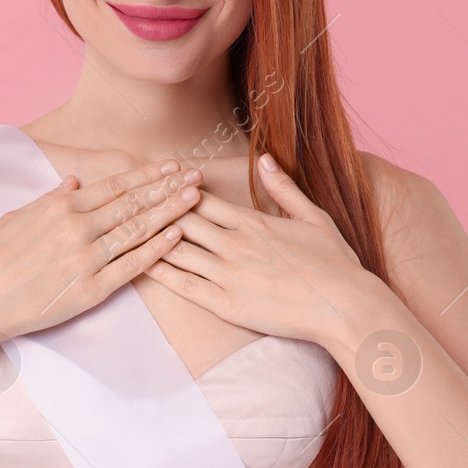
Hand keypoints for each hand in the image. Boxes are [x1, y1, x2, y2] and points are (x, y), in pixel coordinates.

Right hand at [0, 158, 202, 339]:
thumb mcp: (17, 218)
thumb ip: (50, 198)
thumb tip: (75, 182)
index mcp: (60, 206)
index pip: (115, 185)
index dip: (148, 174)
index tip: (172, 165)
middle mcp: (77, 228)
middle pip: (133, 203)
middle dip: (168, 187)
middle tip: (197, 176)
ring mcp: (86, 259)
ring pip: (137, 230)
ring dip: (170, 212)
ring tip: (195, 199)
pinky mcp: (90, 289)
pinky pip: (131, 266)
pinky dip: (156, 250)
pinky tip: (177, 236)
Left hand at [143, 153, 368, 344]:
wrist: (344, 306)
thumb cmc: (335, 263)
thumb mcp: (313, 216)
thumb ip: (283, 188)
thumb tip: (263, 160)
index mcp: (252, 221)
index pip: (201, 198)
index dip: (174, 189)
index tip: (152, 181)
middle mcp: (235, 244)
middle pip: (182, 219)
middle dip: (154, 208)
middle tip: (126, 200)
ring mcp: (228, 274)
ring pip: (178, 249)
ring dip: (150, 237)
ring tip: (123, 229)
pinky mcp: (226, 304)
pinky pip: (184, 285)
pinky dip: (160, 272)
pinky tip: (138, 264)